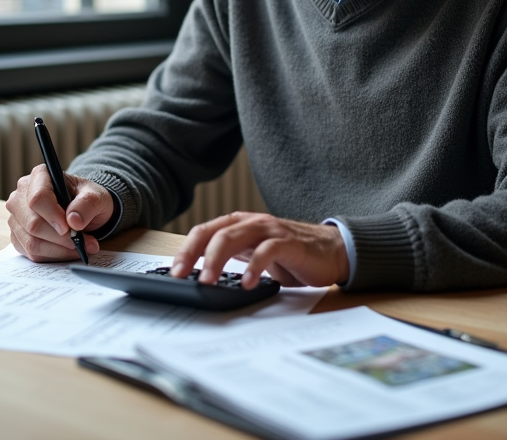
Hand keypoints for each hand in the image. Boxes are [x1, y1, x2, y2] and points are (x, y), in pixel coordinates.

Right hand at [6, 165, 112, 261]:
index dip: (53, 216)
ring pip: (31, 242)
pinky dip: (53, 256)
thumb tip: (73, 221)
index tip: (71, 228)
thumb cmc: (87, 199)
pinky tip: (68, 251)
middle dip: (60, 238)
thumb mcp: (96, 197)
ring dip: (59, 250)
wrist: (83, 211)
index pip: (38, 198)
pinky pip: (31, 253)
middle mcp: (21, 195)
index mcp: (40, 176)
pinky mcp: (18, 236)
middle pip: (33, 223)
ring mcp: (17, 217)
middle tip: (82, 242)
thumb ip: (87, 205)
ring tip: (81, 247)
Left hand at [170, 212, 348, 288]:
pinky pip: (267, 250)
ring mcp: (270, 230)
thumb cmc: (290, 256)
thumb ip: (231, 260)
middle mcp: (251, 223)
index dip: (186, 250)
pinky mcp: (289, 242)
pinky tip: (247, 283)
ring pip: (235, 237)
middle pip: (215, 233)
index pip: (204, 232)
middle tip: (183, 277)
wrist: (332, 252)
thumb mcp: (253, 256)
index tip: (174, 272)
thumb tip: (198, 280)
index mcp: (239, 225)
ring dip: (217, 260)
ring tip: (208, 282)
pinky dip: (254, 266)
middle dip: (194, 255)